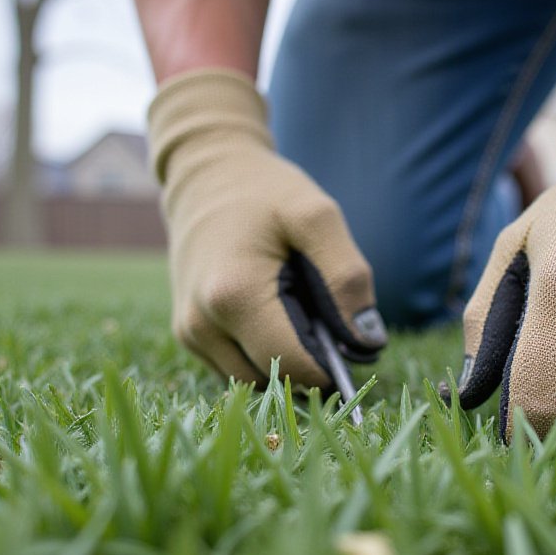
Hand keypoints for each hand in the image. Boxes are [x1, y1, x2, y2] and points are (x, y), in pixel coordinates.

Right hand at [149, 69, 386, 387]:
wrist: (205, 173)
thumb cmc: (266, 192)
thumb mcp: (317, 217)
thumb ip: (347, 278)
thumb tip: (367, 341)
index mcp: (234, 296)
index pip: (293, 366)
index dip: (330, 366)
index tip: (350, 343)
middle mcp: (202, 324)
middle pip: (272, 380)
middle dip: (306, 362)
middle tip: (321, 316)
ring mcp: (190, 333)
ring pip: (251, 381)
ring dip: (281, 360)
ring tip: (294, 309)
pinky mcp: (187, 334)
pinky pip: (234, 367)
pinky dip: (260, 353)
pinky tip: (271, 313)